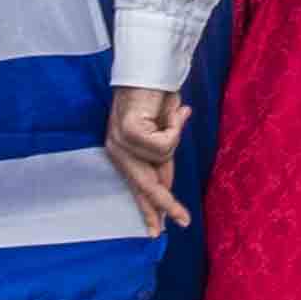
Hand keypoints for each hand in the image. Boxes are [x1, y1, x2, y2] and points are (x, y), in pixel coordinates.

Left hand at [104, 85, 186, 227]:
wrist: (151, 68)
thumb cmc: (157, 97)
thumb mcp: (163, 134)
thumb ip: (163, 157)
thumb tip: (166, 182)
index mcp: (122, 153)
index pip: (138, 188)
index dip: (149, 210)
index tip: (156, 231)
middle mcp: (116, 150)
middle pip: (145, 187)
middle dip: (166, 204)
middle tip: (184, 222)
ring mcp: (120, 141)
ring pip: (162, 158)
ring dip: (175, 135)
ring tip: (175, 114)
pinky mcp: (128, 132)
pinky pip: (164, 144)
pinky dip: (176, 126)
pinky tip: (174, 111)